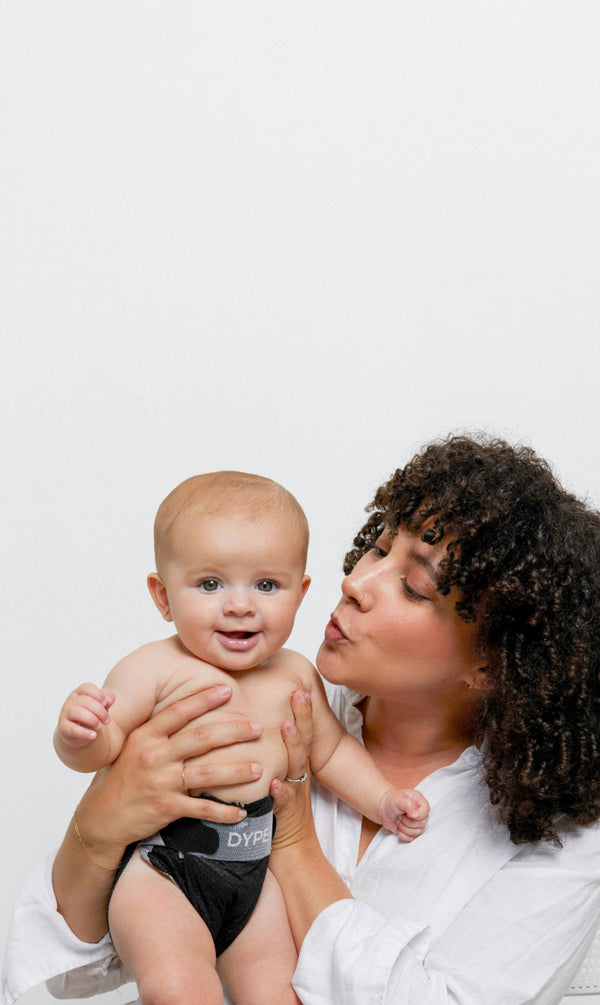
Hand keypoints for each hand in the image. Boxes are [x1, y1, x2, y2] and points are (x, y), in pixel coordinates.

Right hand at [57, 682, 114, 746]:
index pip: (87, 687)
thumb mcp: (102, 705)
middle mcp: (70, 701)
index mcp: (79, 692)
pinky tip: (94, 735)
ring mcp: (65, 714)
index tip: (106, 703)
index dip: (98, 694)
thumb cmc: (92, 714)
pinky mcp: (63, 728)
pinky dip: (84, 732)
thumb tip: (109, 700)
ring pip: (77, 712)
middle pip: (85, 701)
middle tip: (107, 721)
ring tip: (100, 726)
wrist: (79, 733)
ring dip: (92, 720)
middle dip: (100, 711)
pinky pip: (72, 729)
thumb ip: (108, 699)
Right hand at [76, 685, 263, 855]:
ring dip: (237, 771)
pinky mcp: (165, 808)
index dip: (204, 699)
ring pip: (208, 773)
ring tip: (259, 768)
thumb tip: (187, 709)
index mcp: (145, 736)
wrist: (101, 817)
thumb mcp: (134, 746)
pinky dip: (224, 811)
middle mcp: (154, 756)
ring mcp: (160, 782)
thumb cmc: (122, 778)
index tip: (227, 690)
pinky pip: (202, 808)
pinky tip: (241, 812)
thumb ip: (158, 731)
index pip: (179, 711)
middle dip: (234, 731)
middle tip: (257, 727)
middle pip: (202, 738)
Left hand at [270, 690, 315, 850]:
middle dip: (303, 717)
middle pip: (303, 742)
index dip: (302, 711)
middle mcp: (297, 775)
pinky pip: (284, 802)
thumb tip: (254, 729)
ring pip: (296, 766)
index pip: (302, 732)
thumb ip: (271, 756)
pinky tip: (275, 783)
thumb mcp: (278, 777)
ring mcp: (294, 794)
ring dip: (292, 746)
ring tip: (287, 726)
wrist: (292, 851)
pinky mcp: (286, 816)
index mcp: (295, 765)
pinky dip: (281, 792)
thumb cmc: (278, 812)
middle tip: (300, 693)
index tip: (299, 687)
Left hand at [378, 787, 429, 841]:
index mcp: (419, 801)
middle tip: (400, 815)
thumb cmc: (390, 801)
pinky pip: (412, 838)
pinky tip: (399, 827)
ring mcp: (417, 822)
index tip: (407, 813)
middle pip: (422, 824)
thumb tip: (416, 814)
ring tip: (399, 820)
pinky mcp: (412, 831)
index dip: (417, 815)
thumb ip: (408, 804)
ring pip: (417, 832)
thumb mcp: (398, 799)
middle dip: (408, 822)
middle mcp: (420, 812)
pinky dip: (403, 834)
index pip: (426, 810)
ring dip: (404, 828)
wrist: (383, 809)